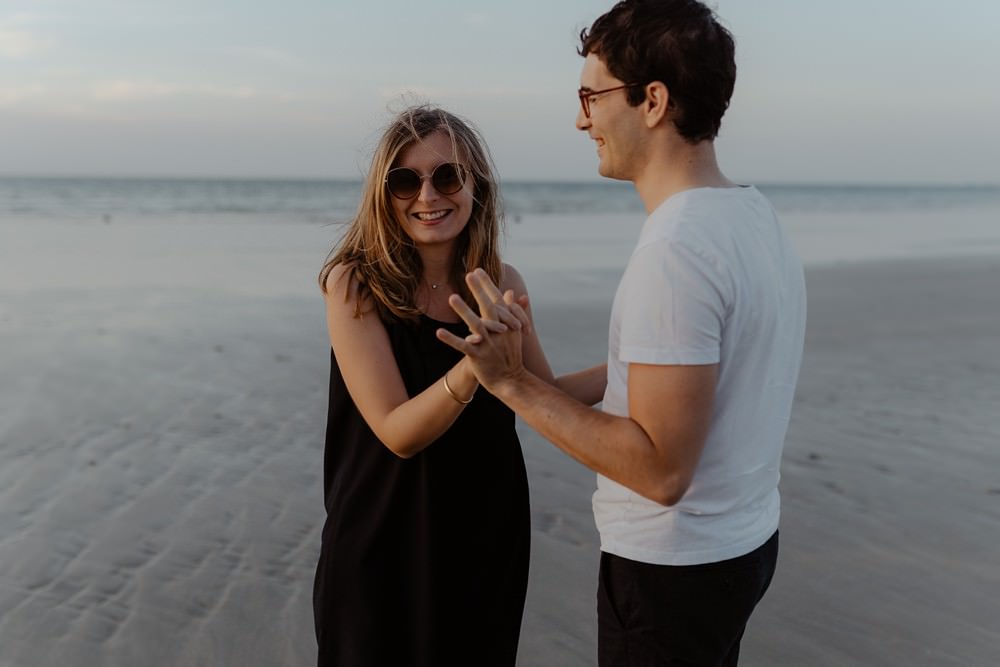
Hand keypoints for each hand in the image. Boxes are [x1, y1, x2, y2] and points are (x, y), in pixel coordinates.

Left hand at [436, 269, 529, 390]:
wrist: (511, 380)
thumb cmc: (510, 354)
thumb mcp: (514, 331)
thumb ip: (511, 311)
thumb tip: (509, 292)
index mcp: (507, 324)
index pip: (497, 300)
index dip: (487, 285)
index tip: (477, 269)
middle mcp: (499, 332)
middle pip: (489, 307)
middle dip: (479, 290)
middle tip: (469, 274)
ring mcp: (489, 344)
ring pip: (476, 325)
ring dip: (464, 311)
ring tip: (452, 297)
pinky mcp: (478, 357)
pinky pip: (463, 346)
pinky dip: (451, 339)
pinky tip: (438, 331)